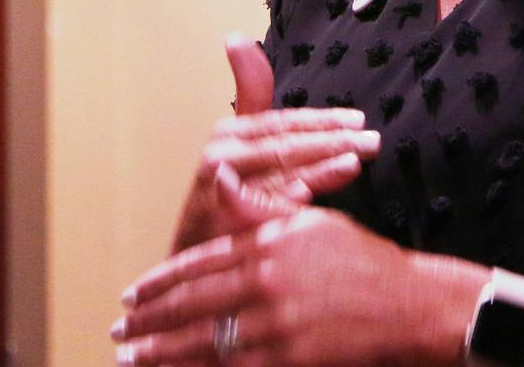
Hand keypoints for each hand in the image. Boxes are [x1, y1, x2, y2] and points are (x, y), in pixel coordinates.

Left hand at [115, 207, 427, 365]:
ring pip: (204, 342)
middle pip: (192, 305)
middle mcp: (265, 285)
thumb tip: (218, 175)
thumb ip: (256, 205)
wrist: (404, 302)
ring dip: (163, 352)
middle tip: (119, 330)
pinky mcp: (287, 359)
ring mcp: (275, 326)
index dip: (161, 282)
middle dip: (150, 321)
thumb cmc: (357, 259)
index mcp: (266, 246)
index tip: (133, 293)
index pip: (199, 265)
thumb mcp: (307, 221)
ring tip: (134, 357)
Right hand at [168, 35, 382, 254]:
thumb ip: (250, 93)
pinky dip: (286, 209)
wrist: (196, 259)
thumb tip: (237, 37)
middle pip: (286, 145)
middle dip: (332, 141)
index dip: (323, 120)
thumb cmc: (227, 197)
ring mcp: (219, 192)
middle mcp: (221, 158)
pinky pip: (263, 214)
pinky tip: (312, 205)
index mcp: (230, 134)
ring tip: (354, 162)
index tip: (359, 119)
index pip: (285, 122)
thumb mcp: (239, 142)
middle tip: (371, 141)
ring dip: (318, 170)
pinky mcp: (221, 226)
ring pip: (279, 177)